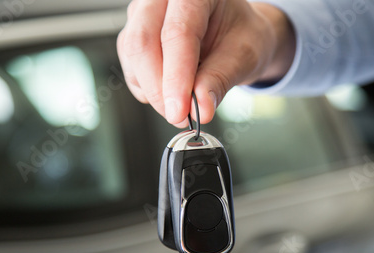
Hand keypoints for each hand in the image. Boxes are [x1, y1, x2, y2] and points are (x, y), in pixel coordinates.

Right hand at [117, 0, 294, 126]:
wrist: (235, 32)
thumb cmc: (241, 34)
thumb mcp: (243, 56)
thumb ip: (220, 80)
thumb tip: (200, 108)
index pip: (177, 33)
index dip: (176, 77)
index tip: (180, 110)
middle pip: (143, 43)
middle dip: (159, 89)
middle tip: (180, 116)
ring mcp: (143, 14)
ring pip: (132, 57)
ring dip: (153, 91)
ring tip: (183, 106)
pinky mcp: (133, 34)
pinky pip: (130, 67)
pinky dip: (147, 89)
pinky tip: (170, 93)